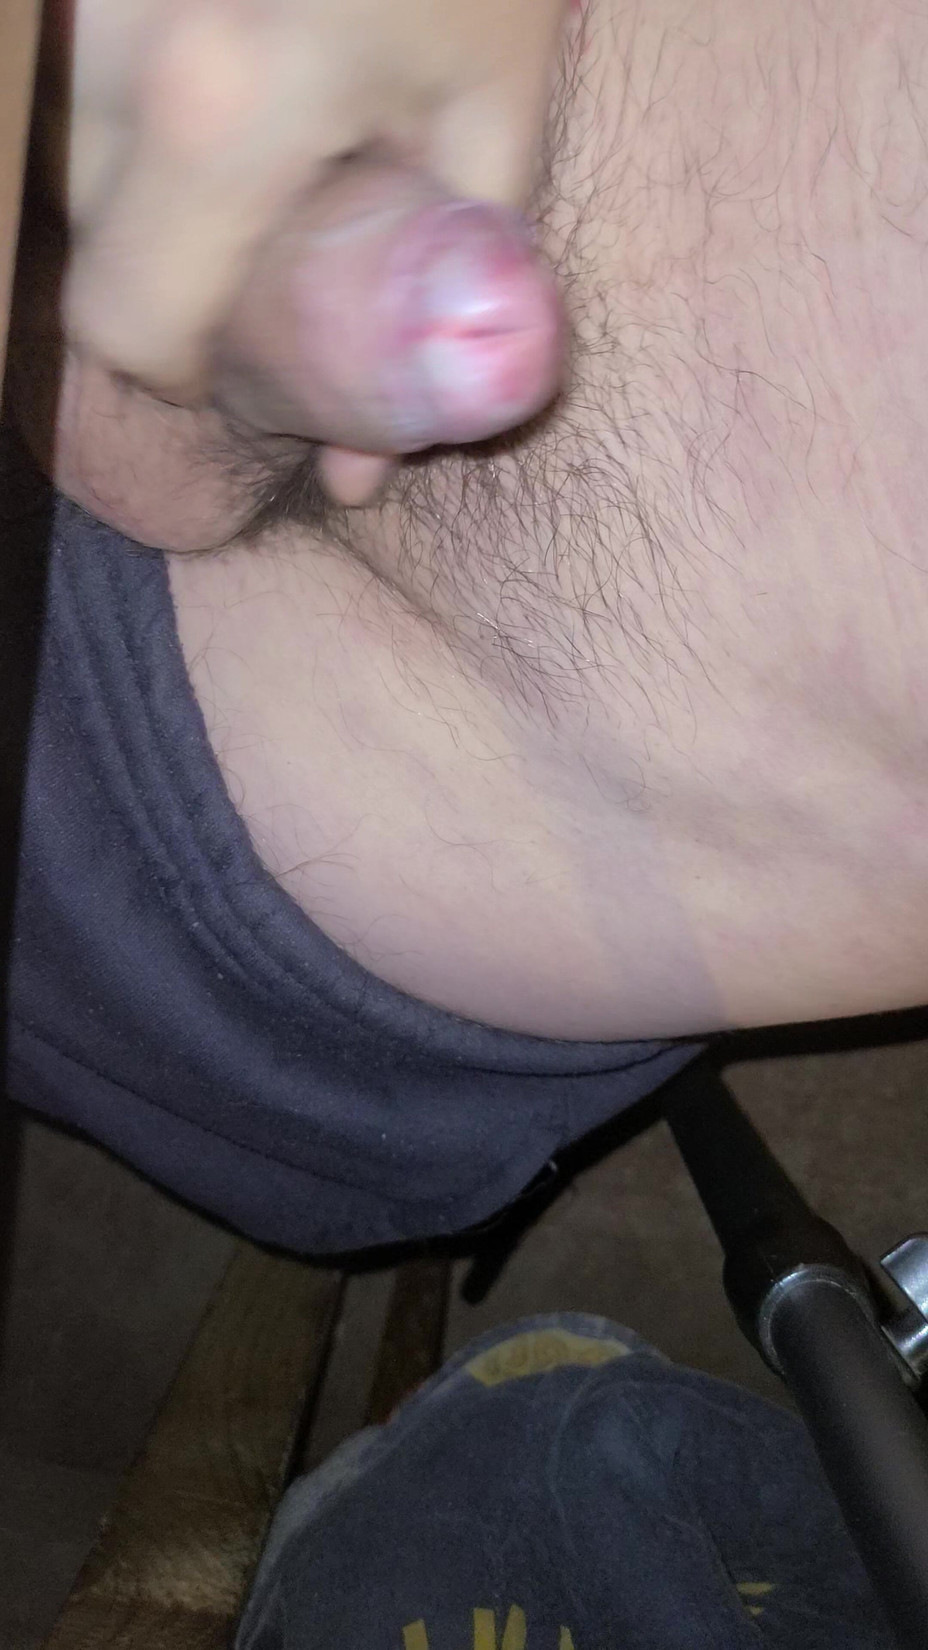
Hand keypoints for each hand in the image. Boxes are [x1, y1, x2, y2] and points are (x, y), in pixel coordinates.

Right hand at [47, 0, 567, 401]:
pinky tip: (197, 90)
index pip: (124, 323)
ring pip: (50, 150)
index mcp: (221, 107)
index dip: (176, 367)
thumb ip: (432, 297)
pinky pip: (56, 84)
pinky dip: (106, 110)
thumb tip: (362, 475)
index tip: (238, 351)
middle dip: (145, 273)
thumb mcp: (492, 105)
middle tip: (236, 252)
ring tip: (226, 154)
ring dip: (120, 182)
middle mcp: (112, 40)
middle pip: (69, 238)